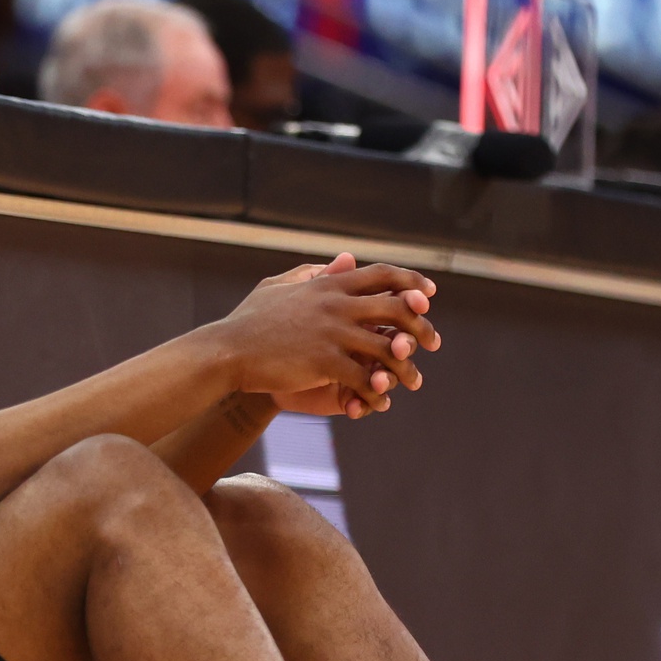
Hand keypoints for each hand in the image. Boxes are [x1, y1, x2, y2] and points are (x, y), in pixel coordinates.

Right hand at [212, 252, 438, 419]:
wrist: (226, 351)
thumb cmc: (249, 320)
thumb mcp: (280, 286)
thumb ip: (316, 272)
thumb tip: (345, 260)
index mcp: (328, 284)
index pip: (382, 274)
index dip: (411, 282)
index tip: (430, 295)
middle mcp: (335, 304)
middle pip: (397, 308)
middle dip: (421, 325)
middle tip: (434, 342)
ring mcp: (331, 333)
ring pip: (387, 347)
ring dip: (406, 367)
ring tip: (413, 382)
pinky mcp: (324, 362)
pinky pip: (365, 378)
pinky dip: (378, 392)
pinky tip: (381, 401)